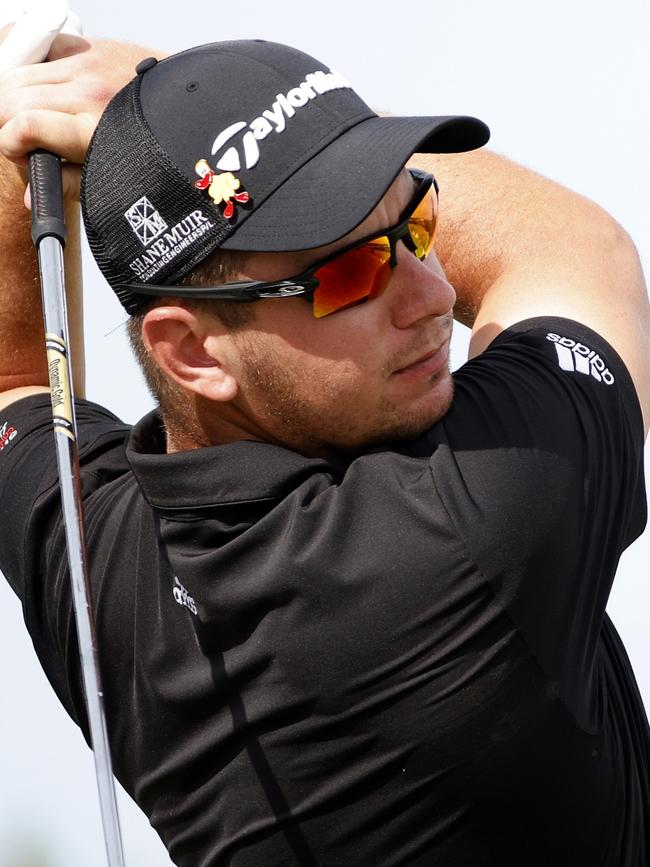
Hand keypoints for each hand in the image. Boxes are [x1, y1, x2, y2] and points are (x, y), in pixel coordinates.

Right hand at [0, 29, 163, 198]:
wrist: (194, 110)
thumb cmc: (157, 149)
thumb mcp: (117, 177)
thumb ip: (71, 184)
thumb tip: (32, 198)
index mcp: (92, 130)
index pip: (26, 125)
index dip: (10, 145)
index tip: (19, 156)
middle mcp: (87, 93)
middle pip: (12, 99)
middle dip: (6, 124)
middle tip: (21, 142)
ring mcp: (87, 65)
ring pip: (19, 74)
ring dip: (13, 98)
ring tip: (29, 118)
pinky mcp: (90, 48)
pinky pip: (43, 50)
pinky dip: (34, 69)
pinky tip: (45, 89)